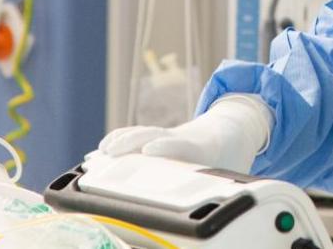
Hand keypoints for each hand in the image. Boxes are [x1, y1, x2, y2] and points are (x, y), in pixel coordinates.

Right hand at [96, 94, 273, 173]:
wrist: (233, 128)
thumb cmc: (231, 155)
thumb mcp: (234, 171)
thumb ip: (226, 186)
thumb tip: (226, 204)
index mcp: (202, 146)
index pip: (182, 144)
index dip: (167, 146)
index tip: (150, 150)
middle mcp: (181, 137)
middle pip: (154, 135)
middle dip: (132, 142)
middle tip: (110, 152)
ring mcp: (168, 135)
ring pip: (143, 133)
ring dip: (120, 142)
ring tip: (98, 154)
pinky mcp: (159, 138)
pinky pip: (137, 136)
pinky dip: (118, 141)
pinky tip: (99, 151)